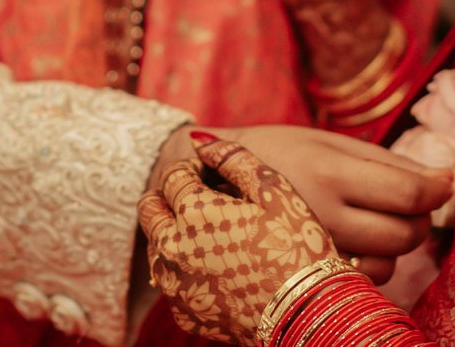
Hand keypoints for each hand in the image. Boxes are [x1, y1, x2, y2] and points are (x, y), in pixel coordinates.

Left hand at [140, 138, 338, 344]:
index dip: (192, 169)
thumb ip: (234, 158)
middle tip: (199, 200)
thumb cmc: (296, 246)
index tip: (211, 175)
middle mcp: (173, 248)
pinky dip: (185, 269)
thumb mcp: (273, 190)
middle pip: (149, 209)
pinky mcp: (185, 313)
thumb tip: (201, 141)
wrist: (306, 314)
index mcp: (193, 212)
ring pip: (156, 247)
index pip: (173, 175)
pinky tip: (217, 268)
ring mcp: (175, 285)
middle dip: (168, 197)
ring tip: (210, 235)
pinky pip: (172, 282)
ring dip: (172, 233)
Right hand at [148, 125, 451, 286]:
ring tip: (370, 219)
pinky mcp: (302, 279)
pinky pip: (359, 283)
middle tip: (404, 199)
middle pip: (406, 233)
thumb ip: (386, 161)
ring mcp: (310, 256)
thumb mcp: (323, 141)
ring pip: (387, 265)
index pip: (410, 192)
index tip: (440, 182)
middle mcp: (322, 219)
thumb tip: (444, 179)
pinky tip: (349, 243)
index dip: (436, 189)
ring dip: (392, 244)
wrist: (199, 187)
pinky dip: (366, 265)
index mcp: (329, 174)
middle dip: (417, 217)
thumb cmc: (271, 156)